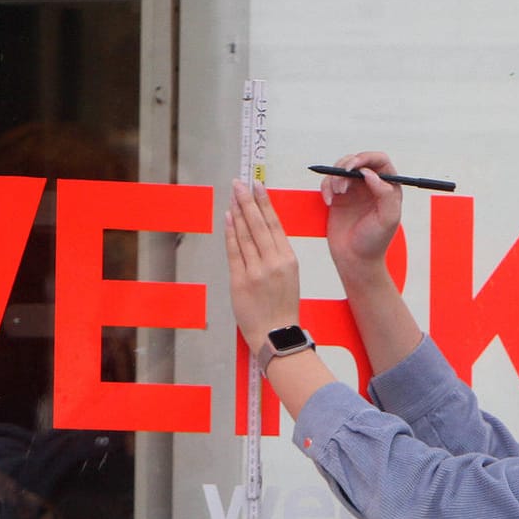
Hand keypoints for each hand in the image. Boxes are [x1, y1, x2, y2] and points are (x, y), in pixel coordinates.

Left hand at [225, 179, 300, 343]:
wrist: (276, 335)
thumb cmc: (282, 308)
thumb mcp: (290, 277)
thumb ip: (277, 255)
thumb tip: (261, 231)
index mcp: (289, 260)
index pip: (275, 225)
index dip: (265, 203)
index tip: (258, 186)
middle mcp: (273, 263)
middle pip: (258, 225)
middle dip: (248, 201)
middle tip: (240, 183)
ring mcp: (256, 272)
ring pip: (245, 235)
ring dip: (237, 212)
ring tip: (233, 195)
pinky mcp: (240, 281)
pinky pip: (234, 251)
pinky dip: (230, 233)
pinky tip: (228, 218)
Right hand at [322, 150, 403, 272]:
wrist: (355, 260)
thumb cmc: (374, 242)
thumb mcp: (388, 218)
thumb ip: (385, 193)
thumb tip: (370, 173)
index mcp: (388, 187)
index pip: (380, 161)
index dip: (367, 157)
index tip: (355, 165)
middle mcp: (371, 185)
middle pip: (358, 160)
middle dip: (347, 165)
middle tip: (342, 177)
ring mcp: (354, 190)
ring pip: (341, 167)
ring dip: (336, 176)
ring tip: (338, 193)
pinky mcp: (338, 197)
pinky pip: (329, 181)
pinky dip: (326, 187)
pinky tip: (329, 201)